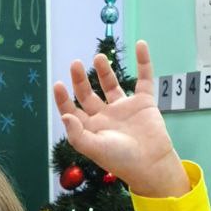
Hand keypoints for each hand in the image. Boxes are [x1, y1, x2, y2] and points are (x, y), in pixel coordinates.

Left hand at [53, 40, 189, 198]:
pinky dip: (144, 62)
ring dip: (104, 70)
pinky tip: (141, 45)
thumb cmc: (121, 160)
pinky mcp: (144, 102)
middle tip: (74, 64)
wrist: (152, 164)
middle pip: (88, 94)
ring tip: (98, 58)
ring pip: (111, 84)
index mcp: (92, 129)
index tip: (58, 84)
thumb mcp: (94, 148)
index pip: (73, 110)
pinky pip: (144, 78)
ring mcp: (124, 108)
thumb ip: (77, 134)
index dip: (64, 99)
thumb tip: (65, 115)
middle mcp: (106, 116)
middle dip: (80, 79)